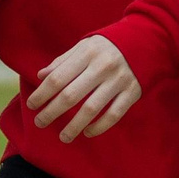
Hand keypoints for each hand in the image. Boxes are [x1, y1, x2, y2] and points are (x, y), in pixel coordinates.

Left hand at [27, 35, 142, 141]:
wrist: (146, 40)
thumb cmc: (107, 46)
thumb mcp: (85, 45)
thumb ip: (63, 60)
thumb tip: (41, 76)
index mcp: (87, 53)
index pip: (58, 78)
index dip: (42, 94)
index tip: (32, 105)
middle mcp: (102, 66)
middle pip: (71, 95)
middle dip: (52, 112)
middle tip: (40, 122)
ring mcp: (119, 80)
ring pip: (92, 109)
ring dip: (74, 126)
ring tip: (63, 137)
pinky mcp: (132, 92)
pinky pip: (114, 115)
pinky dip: (99, 127)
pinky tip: (87, 133)